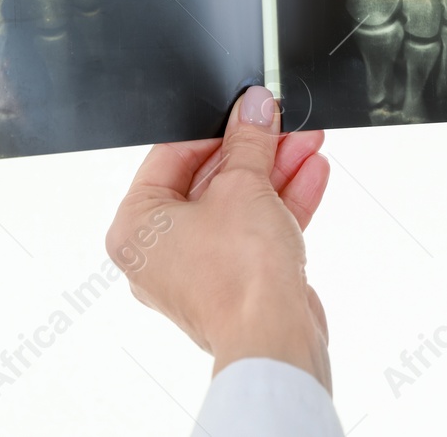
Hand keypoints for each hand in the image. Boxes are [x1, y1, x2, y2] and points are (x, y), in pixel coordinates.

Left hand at [106, 86, 333, 388]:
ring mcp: (199, 269)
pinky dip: (282, 203)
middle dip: (255, 149)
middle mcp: (159, 251)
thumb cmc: (237, 277)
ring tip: (308, 140)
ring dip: (277, 171)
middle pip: (210, 180)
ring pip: (239, 205)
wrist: (274, 339)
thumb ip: (250, 140)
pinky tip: (311, 172)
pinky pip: (255, 231)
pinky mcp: (235, 282)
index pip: (171, 156)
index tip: (245, 107)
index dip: (215, 127)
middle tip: (281, 121)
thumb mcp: (244, 186)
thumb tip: (255, 106)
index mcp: (136, 227)